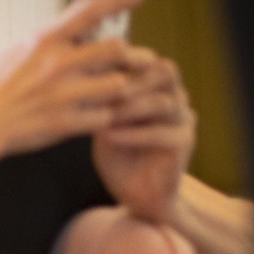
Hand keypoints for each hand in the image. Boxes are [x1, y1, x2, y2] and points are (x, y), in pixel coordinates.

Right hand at [0, 0, 144, 159]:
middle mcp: (57, 63)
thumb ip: (42, 45)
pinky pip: (104, 116)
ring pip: (117, 84)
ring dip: (115, 88)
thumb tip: (62, 35)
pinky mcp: (65, 123)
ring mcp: (64, 94)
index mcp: (42, 41)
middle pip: (116, 48)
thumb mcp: (10, 54)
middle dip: (121, 56)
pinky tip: (88, 118)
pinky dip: (101, 117)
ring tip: (101, 94)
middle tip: (115, 64)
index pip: (89, 9)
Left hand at [92, 48, 195, 222]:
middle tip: (98, 87)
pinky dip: (134, 133)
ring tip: (101, 113)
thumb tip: (69, 71)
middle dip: (131, 78)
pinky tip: (109, 135)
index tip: (86, 69)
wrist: (136, 193)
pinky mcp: (184, 143)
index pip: (146, 60)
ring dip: (129, 107)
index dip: (120, 61)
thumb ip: (97, 98)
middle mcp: (175, 97)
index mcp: (156, 87)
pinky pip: (164, 133)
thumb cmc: (116, 153)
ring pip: (164, 102)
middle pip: (164, 71)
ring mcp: (183, 119)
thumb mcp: (102, 121)